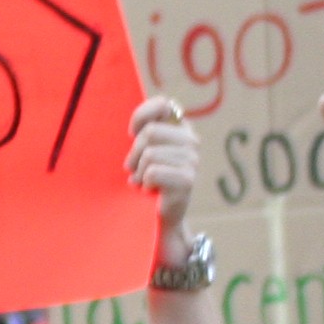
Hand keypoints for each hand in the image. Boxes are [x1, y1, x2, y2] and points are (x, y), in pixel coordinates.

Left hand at [128, 94, 198, 250]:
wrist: (155, 218)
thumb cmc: (142, 182)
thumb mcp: (139, 153)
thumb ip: (140, 133)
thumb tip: (133, 127)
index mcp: (179, 129)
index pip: (164, 105)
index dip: (141, 117)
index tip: (131, 134)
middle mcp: (190, 141)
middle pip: (150, 132)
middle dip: (134, 154)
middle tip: (135, 170)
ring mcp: (192, 160)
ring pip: (150, 154)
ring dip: (138, 172)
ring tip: (142, 182)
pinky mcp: (187, 179)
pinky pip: (153, 172)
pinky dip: (144, 183)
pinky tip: (149, 190)